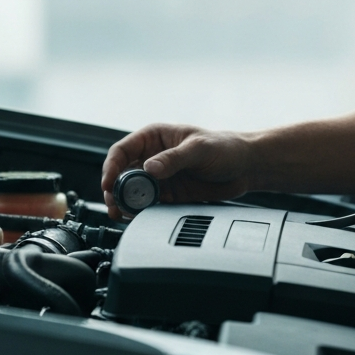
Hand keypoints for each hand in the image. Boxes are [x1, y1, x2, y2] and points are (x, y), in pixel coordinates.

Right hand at [101, 123, 258, 219]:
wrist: (246, 168)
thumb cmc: (225, 147)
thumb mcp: (198, 149)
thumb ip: (173, 159)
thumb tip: (149, 169)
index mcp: (154, 137)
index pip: (122, 150)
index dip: (111, 166)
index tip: (108, 183)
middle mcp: (153, 156)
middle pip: (122, 173)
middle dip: (114, 189)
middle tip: (114, 204)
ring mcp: (160, 177)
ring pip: (132, 191)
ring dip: (125, 203)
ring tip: (122, 213)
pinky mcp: (168, 194)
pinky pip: (147, 204)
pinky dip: (140, 211)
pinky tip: (138, 216)